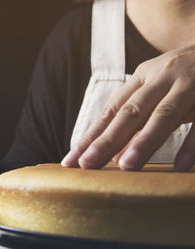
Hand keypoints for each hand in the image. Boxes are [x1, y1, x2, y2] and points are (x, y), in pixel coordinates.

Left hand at [62, 44, 194, 170]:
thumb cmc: (183, 76)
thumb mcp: (156, 90)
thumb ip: (136, 120)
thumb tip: (113, 156)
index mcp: (142, 78)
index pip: (110, 111)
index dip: (90, 137)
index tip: (71, 161)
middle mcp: (162, 78)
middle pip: (130, 112)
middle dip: (107, 140)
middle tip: (88, 164)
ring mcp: (190, 85)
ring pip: (163, 114)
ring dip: (144, 141)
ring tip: (126, 166)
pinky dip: (192, 144)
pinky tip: (180, 165)